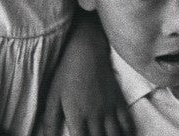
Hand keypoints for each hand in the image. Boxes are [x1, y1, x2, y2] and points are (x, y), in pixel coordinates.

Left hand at [38, 13, 134, 135]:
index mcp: (77, 116)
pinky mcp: (118, 100)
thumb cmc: (67, 72)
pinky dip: (128, 133)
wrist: (87, 50)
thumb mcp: (53, 96)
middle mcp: (94, 115)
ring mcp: (108, 108)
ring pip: (115, 135)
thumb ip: (49, 121)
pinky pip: (127, 122)